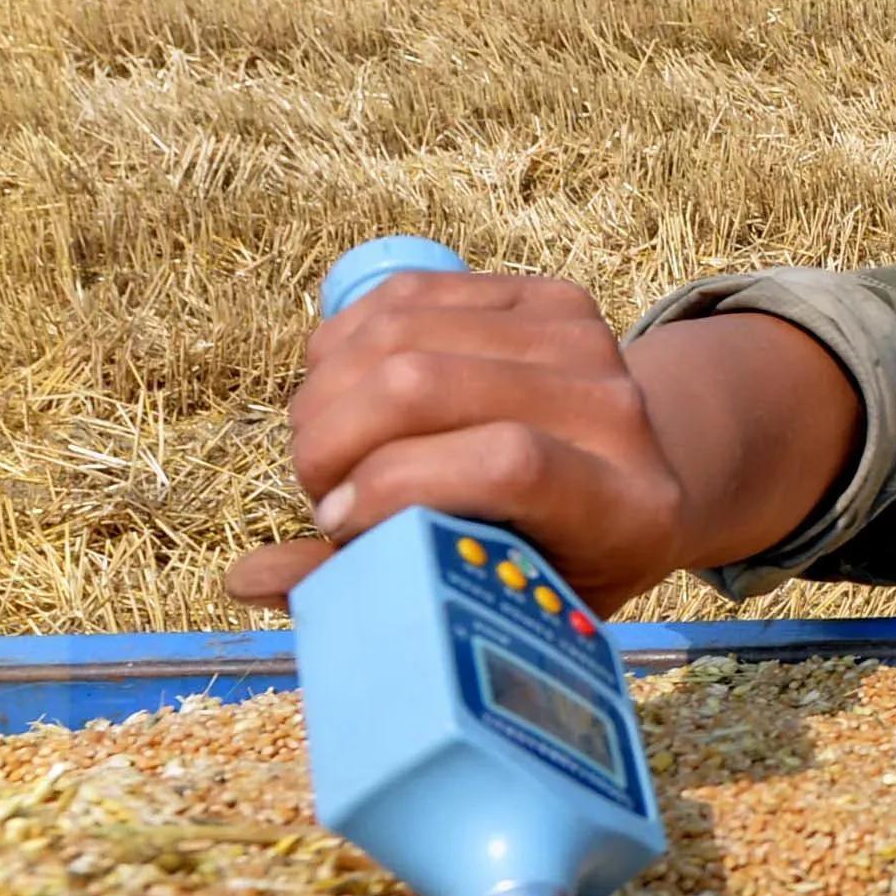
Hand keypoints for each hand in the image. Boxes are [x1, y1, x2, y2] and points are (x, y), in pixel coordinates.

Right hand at [224, 270, 694, 614]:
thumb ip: (380, 587)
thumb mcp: (496, 600)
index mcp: (625, 508)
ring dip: (325, 392)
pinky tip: (340, 389)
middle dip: (332, 436)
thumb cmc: (557, 561)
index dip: (398, 484)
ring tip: (327, 446)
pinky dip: (344, 343)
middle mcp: (619, 415)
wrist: (651, 477)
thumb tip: (245, 580)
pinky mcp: (553, 297)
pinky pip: (408, 295)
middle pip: (428, 383)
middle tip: (317, 486)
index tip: (338, 522)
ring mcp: (589, 343)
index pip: (505, 462)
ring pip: (402, 330)